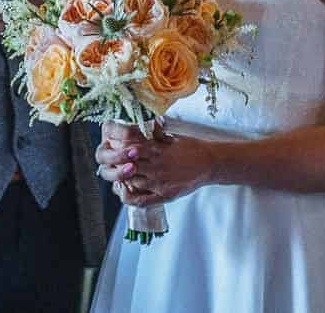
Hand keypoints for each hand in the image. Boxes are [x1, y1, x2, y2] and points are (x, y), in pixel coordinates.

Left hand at [95, 121, 215, 205]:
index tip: (117, 150)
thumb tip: (147, 124)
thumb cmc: (193, 148)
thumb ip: (158, 134)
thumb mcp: (174, 137)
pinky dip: (130, 197)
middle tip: (115, 165)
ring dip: (124, 180)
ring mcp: (160, 183)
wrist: (210, 163)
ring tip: (120, 177)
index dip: (122, 151)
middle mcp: (157, 167)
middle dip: (120, 166)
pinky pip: (141, 201)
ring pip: (133, 183)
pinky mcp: (165, 195)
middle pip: (128, 168)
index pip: (131, 151)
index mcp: (158, 151)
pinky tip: (126, 192)